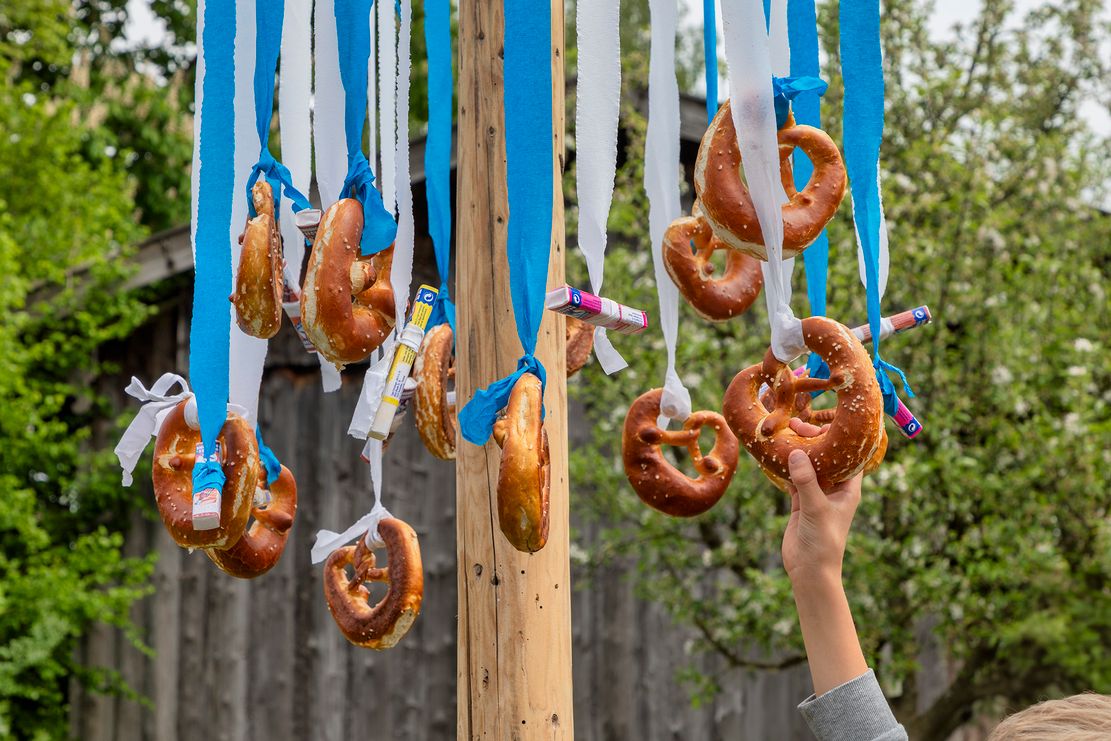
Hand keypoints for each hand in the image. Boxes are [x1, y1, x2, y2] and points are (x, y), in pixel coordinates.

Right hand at [780, 419, 862, 583]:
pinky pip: (793, 478)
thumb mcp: (816, 509)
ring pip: (808, 465)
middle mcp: (835, 488)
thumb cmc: (823, 542)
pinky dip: (785, 466)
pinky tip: (775, 452)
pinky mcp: (800, 501)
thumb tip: (796, 453)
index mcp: (848, 489)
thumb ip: (806, 481)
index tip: (822, 422)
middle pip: (826, 456)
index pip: (848, 455)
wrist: (810, 570)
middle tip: (796, 425)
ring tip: (785, 431)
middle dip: (813, 440)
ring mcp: (817, 494)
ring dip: (798, 451)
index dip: (839, 437)